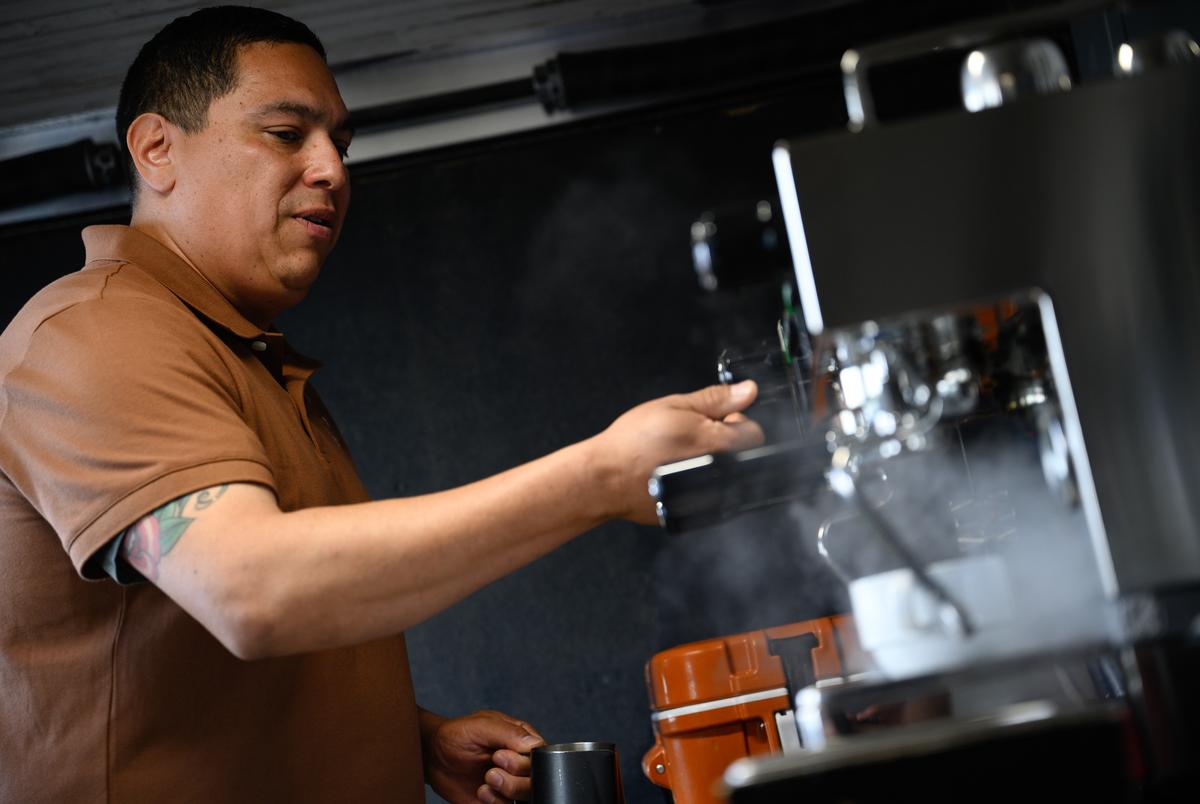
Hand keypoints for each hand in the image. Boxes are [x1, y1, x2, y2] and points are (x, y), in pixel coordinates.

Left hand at [422, 709, 544, 803]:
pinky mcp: (498, 799)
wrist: (434, 757)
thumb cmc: (457, 735)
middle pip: (537, 777)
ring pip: (526, 795)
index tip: (499, 755)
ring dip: (507, 789)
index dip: (525, 760)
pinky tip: (481, 791)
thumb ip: (508, 732)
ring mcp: (510, 782)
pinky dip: (496, 802)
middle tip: (492, 767)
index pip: (541, 754)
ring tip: (486, 779)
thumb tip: (534, 743)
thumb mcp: (480, 726)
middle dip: (515, 776)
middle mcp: (520, 762)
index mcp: (521, 740)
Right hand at [592, 380, 763, 523]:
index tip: (713, 419)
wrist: (608, 478)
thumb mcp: (675, 407)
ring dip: (713, 462)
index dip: (734, 420)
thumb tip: (748, 390)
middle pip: (742, 454)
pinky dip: (701, 483)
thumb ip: (716, 400)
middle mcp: (724, 474)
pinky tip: (677, 474)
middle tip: (691, 435)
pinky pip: (713, 492)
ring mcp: (713, 497)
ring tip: (680, 456)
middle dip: (723, 441)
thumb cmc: (635, 443)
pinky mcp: (700, 513)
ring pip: (728, 473)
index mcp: (722, 445)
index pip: (754, 432)